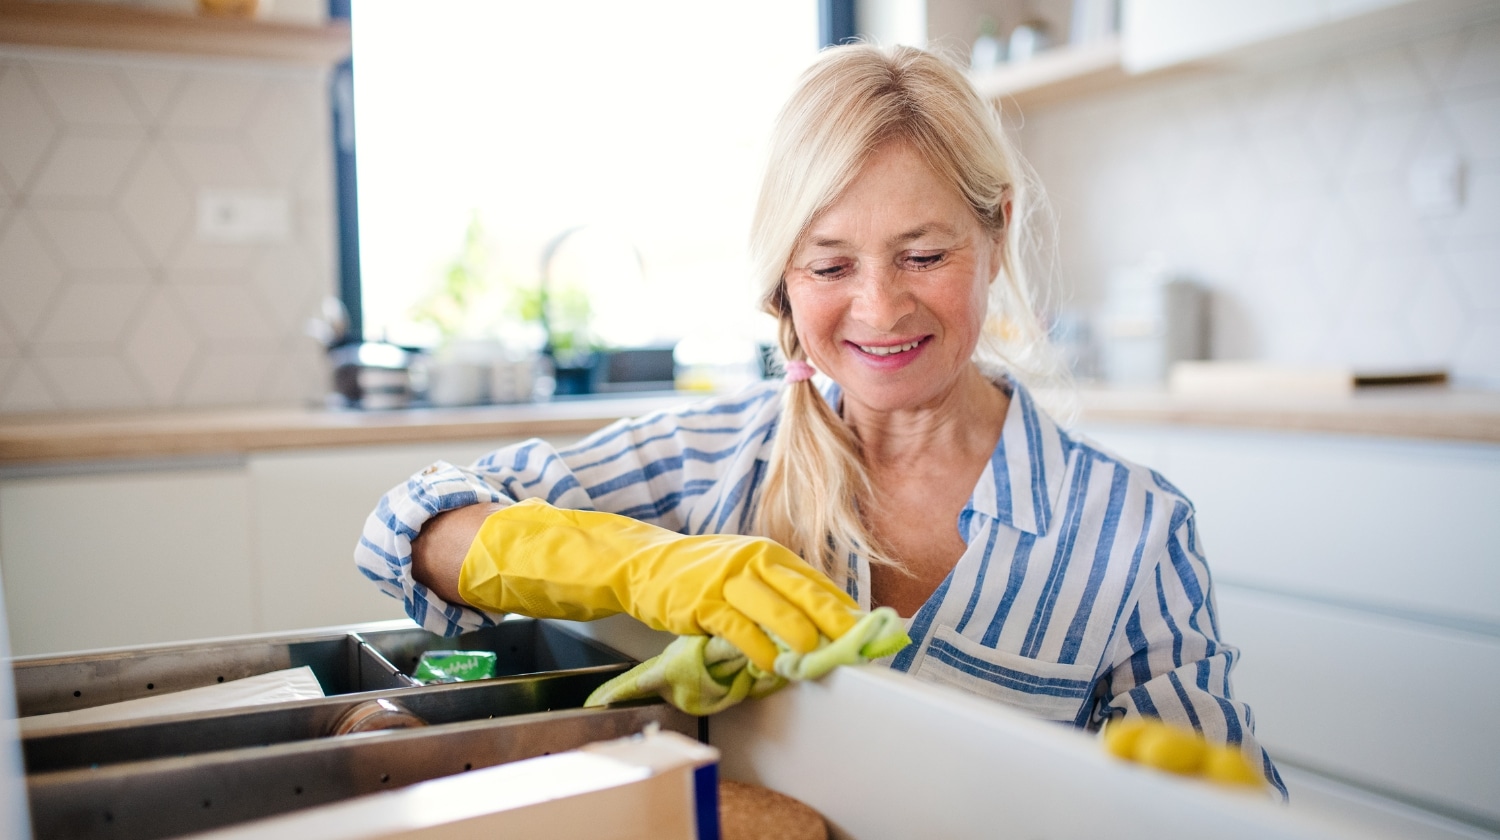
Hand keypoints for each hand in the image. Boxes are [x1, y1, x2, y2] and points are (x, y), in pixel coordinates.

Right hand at [458, 498, 859, 669]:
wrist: (643, 565)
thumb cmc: (701, 574)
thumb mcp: (745, 570)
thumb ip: (779, 591)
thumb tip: (824, 622)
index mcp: (771, 554)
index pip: (819, 584)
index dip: (846, 612)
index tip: (870, 635)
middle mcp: (755, 562)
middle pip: (808, 596)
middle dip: (836, 627)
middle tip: (857, 652)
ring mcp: (729, 581)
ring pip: (779, 614)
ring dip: (801, 643)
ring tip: (816, 663)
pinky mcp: (704, 603)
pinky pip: (741, 632)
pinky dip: (760, 652)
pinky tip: (771, 667)